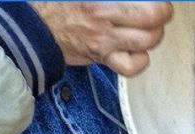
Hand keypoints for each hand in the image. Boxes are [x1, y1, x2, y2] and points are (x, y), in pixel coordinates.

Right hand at [30, 2, 172, 76]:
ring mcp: (105, 41)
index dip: (157, 2)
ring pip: (147, 42)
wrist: (32, 26)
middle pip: (152, 19)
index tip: (158, 1)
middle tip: (159, 11)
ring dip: (154, 36)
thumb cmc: (56, 3)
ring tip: (150, 29)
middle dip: (162, 14)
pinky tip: (138, 51)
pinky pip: (131, 67)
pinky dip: (140, 60)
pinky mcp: (102, 58)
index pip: (145, 2)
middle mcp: (104, 19)